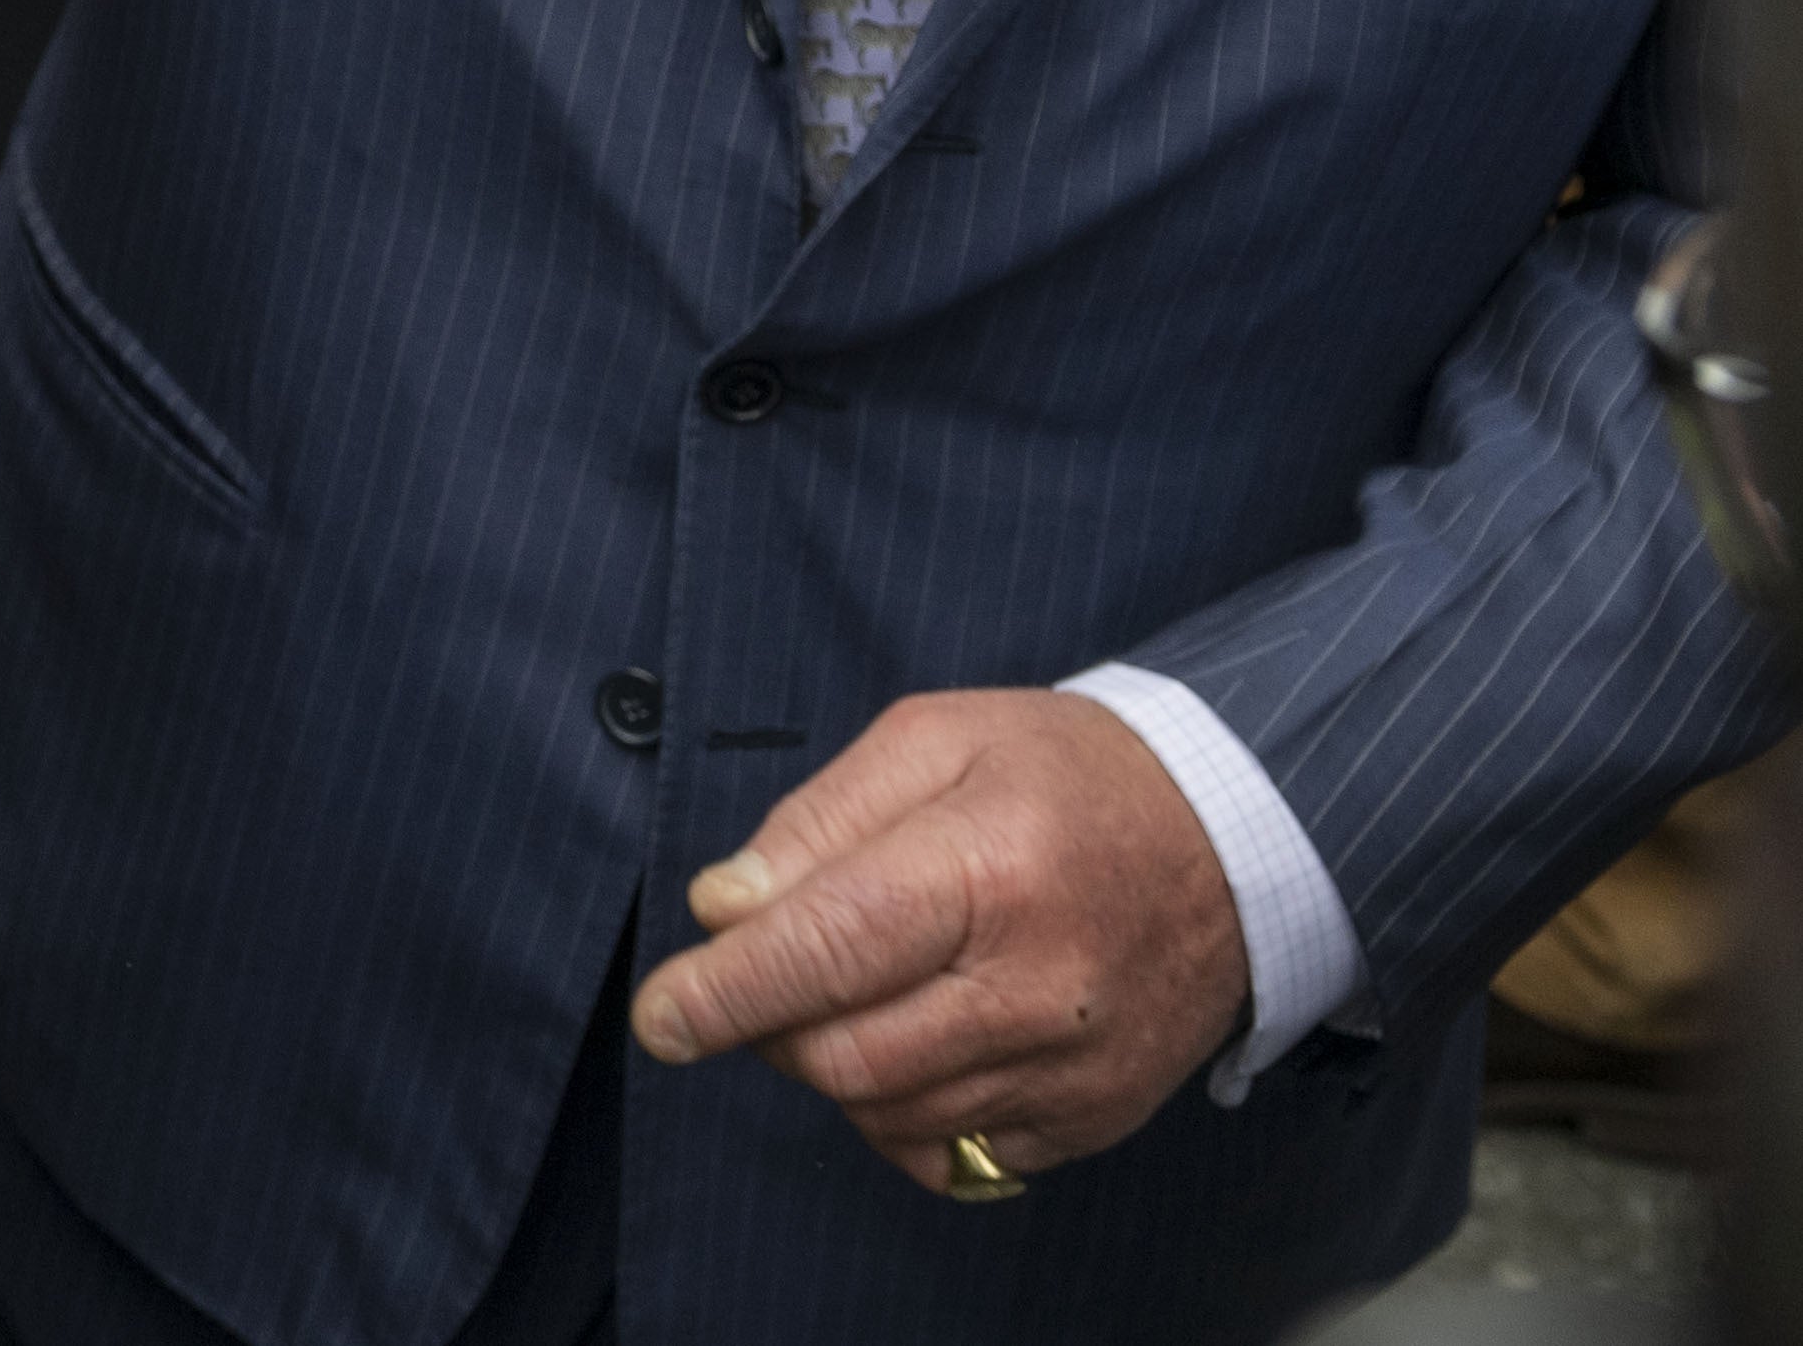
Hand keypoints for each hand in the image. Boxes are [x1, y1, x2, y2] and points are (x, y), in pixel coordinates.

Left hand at [629, 692, 1256, 1189]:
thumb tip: (724, 906)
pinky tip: (915, 1041)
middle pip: (843, 1053)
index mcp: (984, 871)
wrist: (1233, 843)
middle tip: (767, 975)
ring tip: (854, 990)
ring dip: (831, 1067)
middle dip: (769, 1026)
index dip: (725, 992)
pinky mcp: (1093, 1118)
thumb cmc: (1065, 776)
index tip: (660, 1017)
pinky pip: (954, 1153)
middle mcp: (1035, 986)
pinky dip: (902, 1112)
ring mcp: (1072, 1066)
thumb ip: (817, 821)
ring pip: (889, 1112)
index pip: (825, 951)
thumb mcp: (934, 741)